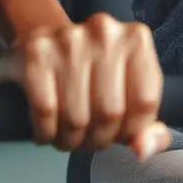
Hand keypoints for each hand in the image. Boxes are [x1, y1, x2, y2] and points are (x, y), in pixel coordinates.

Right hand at [0, 14, 171, 161]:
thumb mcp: (127, 91)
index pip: (145, 102)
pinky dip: (45, 132)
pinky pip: (46, 112)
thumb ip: (145, 126)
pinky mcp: (36, 53)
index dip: (130, 130)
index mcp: (136, 39)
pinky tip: (47, 128)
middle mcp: (105, 33)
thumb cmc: (92, 72)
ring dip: (70, 140)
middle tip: (87, 137)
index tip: (117, 132)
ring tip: (67, 134)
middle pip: (110, 113)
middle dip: (97, 139)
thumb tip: (143, 149)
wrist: (47, 43)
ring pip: (77, 118)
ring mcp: (69, 40)